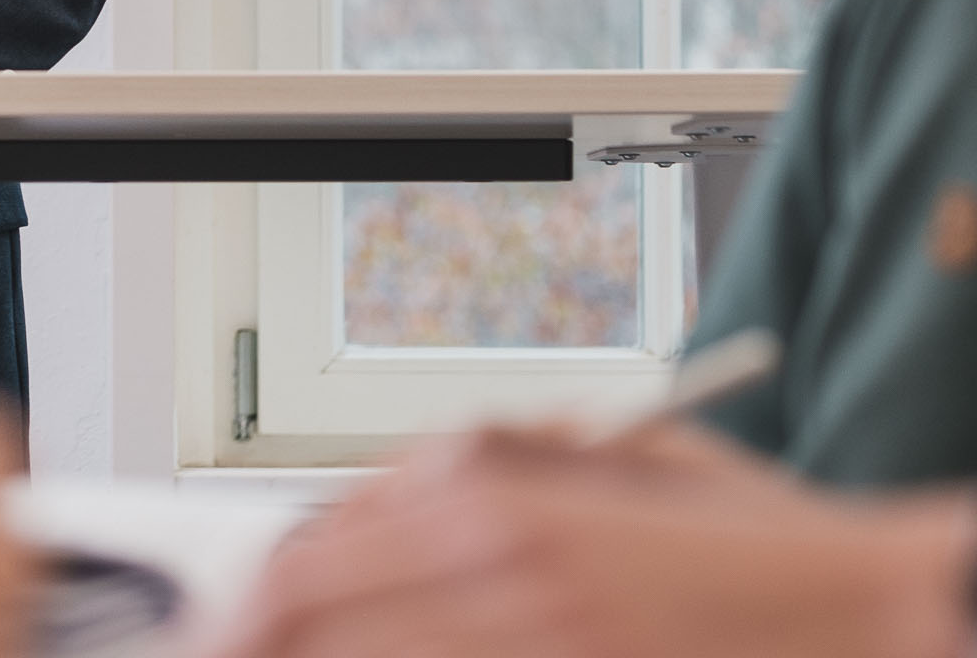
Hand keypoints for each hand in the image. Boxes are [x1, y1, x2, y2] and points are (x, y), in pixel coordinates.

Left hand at [214, 420, 976, 657]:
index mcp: (484, 493)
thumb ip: (463, 491)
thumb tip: (348, 532)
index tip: (221, 642)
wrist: (889, 609)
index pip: (294, 568)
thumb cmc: (748, 549)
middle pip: (304, 628)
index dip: (238, 619)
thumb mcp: (591, 471)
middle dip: (255, 653)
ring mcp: (539, 641)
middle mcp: (495, 565)